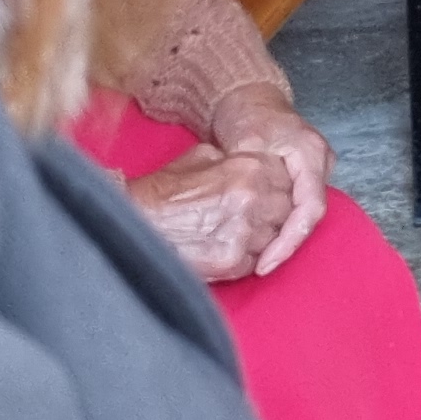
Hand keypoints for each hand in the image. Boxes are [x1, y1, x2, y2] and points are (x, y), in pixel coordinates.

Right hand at [126, 143, 296, 283]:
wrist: (132, 222)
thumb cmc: (162, 191)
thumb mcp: (200, 157)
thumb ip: (233, 161)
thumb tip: (251, 166)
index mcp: (249, 169)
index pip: (288, 180)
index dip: (278, 189)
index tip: (268, 196)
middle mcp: (253, 199)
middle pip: (285, 210)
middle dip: (273, 215)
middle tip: (252, 220)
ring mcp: (244, 233)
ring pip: (273, 239)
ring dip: (262, 239)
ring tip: (236, 236)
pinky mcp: (231, 262)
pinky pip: (255, 262)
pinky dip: (246, 259)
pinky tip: (227, 251)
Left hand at [204, 85, 332, 272]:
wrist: (248, 99)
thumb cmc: (247, 115)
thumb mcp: (245, 141)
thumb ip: (253, 171)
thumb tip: (251, 204)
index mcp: (311, 153)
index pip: (310, 207)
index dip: (289, 239)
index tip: (265, 263)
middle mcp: (321, 162)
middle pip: (310, 213)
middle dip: (286, 243)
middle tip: (259, 266)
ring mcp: (316, 169)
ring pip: (306, 213)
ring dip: (284, 237)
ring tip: (259, 259)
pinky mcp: (305, 176)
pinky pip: (299, 207)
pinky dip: (282, 226)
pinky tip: (263, 241)